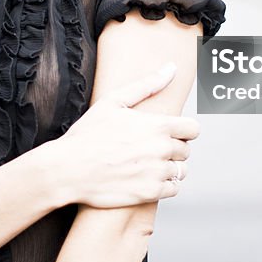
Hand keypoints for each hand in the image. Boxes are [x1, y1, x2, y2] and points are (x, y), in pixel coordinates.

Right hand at [44, 64, 198, 208]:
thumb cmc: (87, 134)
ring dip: (168, 168)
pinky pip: (173, 189)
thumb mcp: (114, 101)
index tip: (169, 133)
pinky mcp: (150, 193)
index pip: (193, 129)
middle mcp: (162, 149)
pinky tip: (145, 178)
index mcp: (157, 125)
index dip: (182, 131)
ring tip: (145, 165)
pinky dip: (163, 186)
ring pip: (180, 171)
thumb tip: (171, 68)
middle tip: (148, 149)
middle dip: (172, 149)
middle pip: (186, 151)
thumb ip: (147, 85)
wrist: (68, 169)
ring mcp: (157, 173)